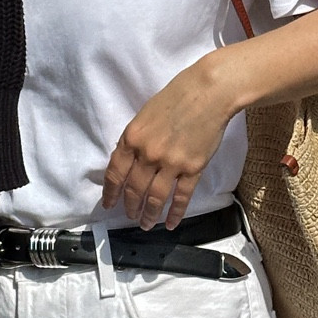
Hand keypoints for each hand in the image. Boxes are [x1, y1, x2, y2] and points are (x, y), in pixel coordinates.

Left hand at [102, 57, 235, 229]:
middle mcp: (148, 154)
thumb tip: (129, 161)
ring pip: (155, 198)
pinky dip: (175, 213)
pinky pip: (181, 197)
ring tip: (146, 224)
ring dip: (149, 215)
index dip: (111, 192)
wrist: (208, 93)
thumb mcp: (145, 114)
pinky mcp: (192, 169)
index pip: (115, 172)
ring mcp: (170, 163)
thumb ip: (135, 138)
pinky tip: (171, 224)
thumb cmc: (176, 97)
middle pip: (134, 189)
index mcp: (132, 138)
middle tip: (130, 216)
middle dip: (130, 207)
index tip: (109, 204)